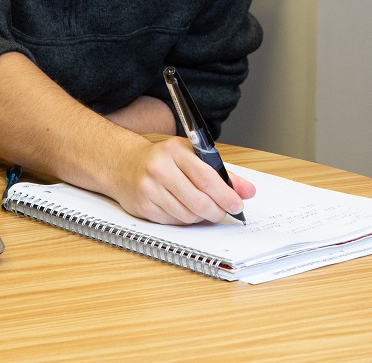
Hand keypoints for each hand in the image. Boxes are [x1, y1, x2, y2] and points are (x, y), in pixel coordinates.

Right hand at [107, 137, 254, 224]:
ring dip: (201, 216)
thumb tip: (247, 191)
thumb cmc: (163, 159)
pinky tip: (185, 210)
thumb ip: (221, 172)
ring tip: (205, 209)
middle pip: (197, 200)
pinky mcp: (143, 206)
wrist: (124, 164)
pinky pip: (173, 221)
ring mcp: (149, 188)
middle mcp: (159, 168)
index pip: (206, 177)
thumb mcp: (192, 155)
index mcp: (175, 150)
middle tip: (225, 212)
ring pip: (187, 214)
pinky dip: (185, 220)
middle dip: (217, 210)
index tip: (238, 204)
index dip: (226, 194)